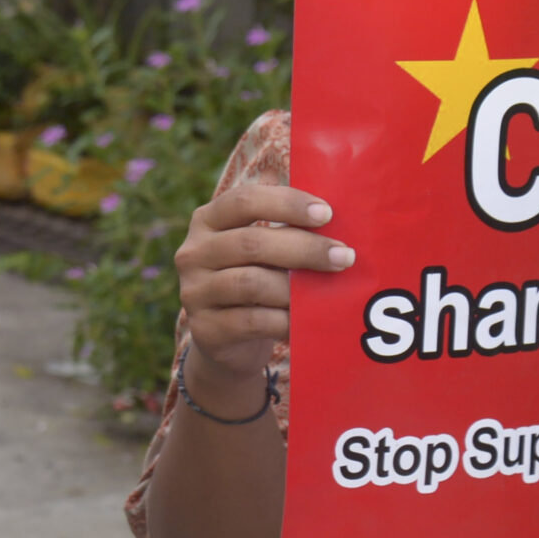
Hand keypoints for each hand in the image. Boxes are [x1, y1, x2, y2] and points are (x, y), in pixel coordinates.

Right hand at [173, 183, 354, 387]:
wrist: (227, 338)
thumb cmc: (255, 278)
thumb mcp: (260, 248)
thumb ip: (283, 224)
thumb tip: (334, 199)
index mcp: (207, 220)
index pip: (244, 200)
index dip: (286, 203)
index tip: (327, 214)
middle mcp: (193, 252)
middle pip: (251, 243)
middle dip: (304, 248)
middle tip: (344, 257)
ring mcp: (194, 292)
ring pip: (251, 283)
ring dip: (296, 288)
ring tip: (329, 292)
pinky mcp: (205, 329)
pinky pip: (253, 322)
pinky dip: (286, 321)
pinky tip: (309, 321)